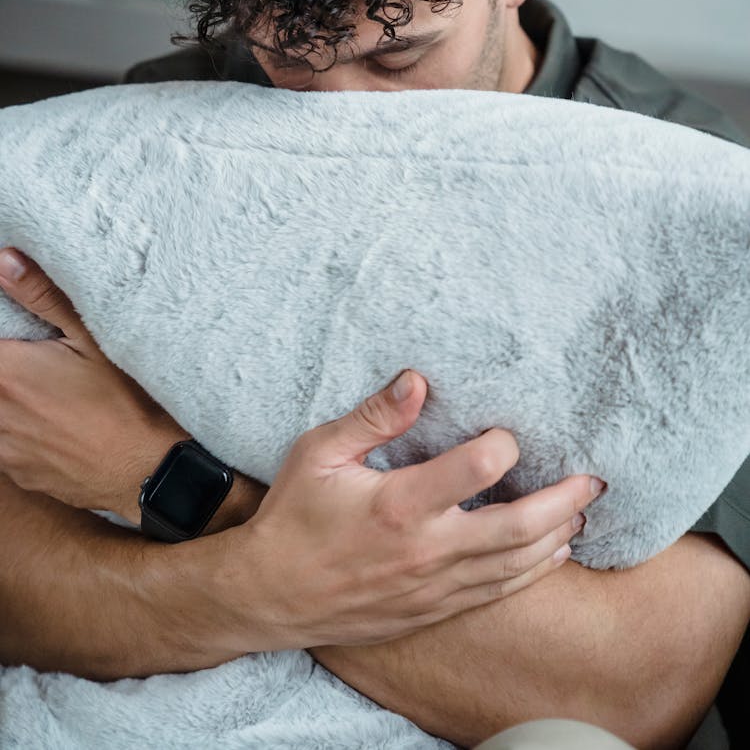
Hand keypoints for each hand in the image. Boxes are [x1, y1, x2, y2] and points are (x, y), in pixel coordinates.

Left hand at [0, 247, 189, 521]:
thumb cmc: (126, 401)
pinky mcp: (18, 475)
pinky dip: (16, 429)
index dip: (4, 337)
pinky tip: (48, 421)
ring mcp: (4, 450)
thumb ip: (43, 296)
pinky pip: (3, 445)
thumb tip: (5, 260)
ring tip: (42, 390)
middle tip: (38, 359)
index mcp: (6, 373)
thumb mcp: (94, 338)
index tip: (19, 340)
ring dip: (9, 400)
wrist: (148, 470)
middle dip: (10, 367)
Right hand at [229, 369, 604, 649]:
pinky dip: (531, 573)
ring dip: (556, 537)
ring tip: (582, 511)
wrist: (269, 595)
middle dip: (563, 500)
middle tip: (593, 479)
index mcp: (400, 505)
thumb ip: (374, 416)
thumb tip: (418, 379)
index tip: (507, 432)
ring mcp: (433, 587)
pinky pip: (495, 594)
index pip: (479, 469)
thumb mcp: (321, 453)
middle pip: (517, 528)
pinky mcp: (432, 610)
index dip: (505, 444)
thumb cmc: (294, 517)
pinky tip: (551, 554)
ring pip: (515, 566)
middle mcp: (426, 550)